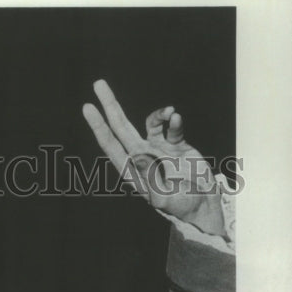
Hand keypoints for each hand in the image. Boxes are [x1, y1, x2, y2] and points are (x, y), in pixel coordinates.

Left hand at [82, 79, 224, 236]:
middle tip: (98, 84)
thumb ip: (149, 174)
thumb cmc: (181, 207)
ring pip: (150, 122)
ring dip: (158, 113)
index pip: (110, 144)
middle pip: (122, 127)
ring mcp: (158, 150)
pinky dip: (174, 121)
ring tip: (170, 112)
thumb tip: (136, 155)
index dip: (99, 126)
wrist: (203, 206)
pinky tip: (178, 119)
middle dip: (111, 105)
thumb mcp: (163, 196)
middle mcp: (141, 157)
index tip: (88, 107)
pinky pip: (172, 127)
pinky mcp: (177, 146)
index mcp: (132, 171)